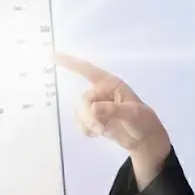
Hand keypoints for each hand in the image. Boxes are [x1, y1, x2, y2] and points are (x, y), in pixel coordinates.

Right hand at [54, 52, 170, 155]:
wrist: (144, 139)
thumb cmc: (143, 121)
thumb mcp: (132, 114)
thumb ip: (113, 110)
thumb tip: (93, 108)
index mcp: (110, 84)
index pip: (87, 70)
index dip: (69, 62)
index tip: (51, 55)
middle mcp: (100, 92)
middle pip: (83, 100)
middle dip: (89, 116)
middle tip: (101, 129)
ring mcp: (95, 105)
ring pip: (79, 112)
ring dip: (88, 124)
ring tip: (103, 131)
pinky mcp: (93, 119)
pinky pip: (79, 122)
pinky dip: (86, 129)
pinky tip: (98, 133)